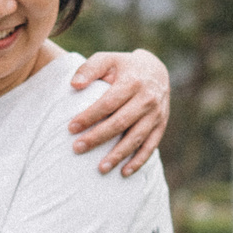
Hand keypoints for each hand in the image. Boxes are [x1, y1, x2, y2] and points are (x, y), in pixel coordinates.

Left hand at [69, 48, 170, 174]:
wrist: (155, 70)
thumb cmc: (123, 67)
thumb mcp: (107, 60)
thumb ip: (89, 69)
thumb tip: (74, 85)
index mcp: (132, 82)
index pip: (108, 103)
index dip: (89, 116)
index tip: (71, 127)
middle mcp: (147, 99)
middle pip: (120, 123)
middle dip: (98, 137)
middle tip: (77, 148)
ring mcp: (156, 114)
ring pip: (136, 138)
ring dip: (118, 155)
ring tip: (100, 168)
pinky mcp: (161, 125)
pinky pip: (150, 146)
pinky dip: (139, 161)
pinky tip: (124, 172)